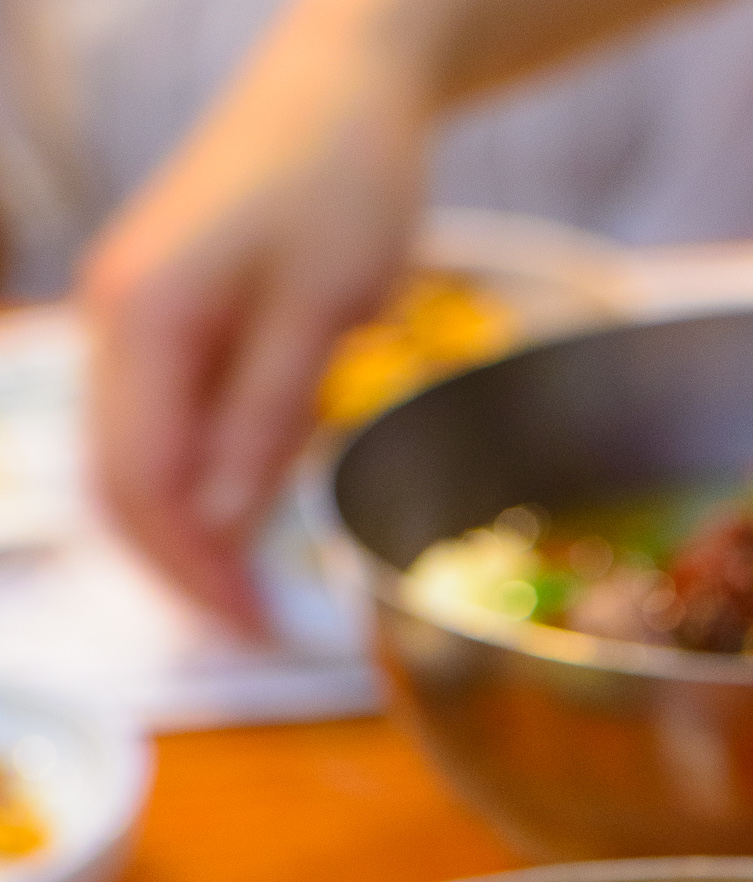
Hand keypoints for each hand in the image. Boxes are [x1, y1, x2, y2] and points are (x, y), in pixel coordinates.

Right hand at [79, 3, 432, 630]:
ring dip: (183, 538)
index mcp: (146, 313)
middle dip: (181, 569)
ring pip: (131, 464)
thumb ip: (264, 419)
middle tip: (257, 631)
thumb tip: (219, 522)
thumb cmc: (343, 176)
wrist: (342, 87)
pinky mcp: (163, 322)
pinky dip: (195, 489)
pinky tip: (244, 528)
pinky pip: (159, 429)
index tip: (256, 630)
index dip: (195, 570)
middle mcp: (117, 319)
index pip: (143, 481)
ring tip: (252, 598)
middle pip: (120, 484)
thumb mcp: (320, 310)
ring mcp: (132, 320)